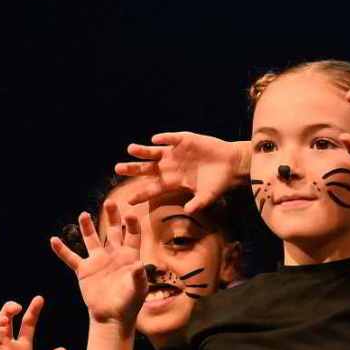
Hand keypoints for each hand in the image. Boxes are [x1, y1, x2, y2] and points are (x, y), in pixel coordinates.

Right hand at [49, 203, 147, 327]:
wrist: (111, 317)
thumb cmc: (128, 304)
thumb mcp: (137, 290)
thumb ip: (138, 276)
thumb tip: (139, 265)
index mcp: (129, 256)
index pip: (132, 235)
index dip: (131, 224)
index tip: (129, 215)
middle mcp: (113, 255)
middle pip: (112, 230)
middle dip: (112, 216)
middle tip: (110, 202)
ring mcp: (97, 261)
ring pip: (91, 239)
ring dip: (87, 227)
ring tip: (83, 214)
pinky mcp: (84, 271)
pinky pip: (71, 258)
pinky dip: (62, 250)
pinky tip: (53, 240)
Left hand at [114, 132, 245, 211]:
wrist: (231, 164)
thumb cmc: (218, 183)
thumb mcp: (207, 196)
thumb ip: (197, 203)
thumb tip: (188, 211)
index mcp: (173, 182)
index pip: (153, 189)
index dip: (141, 194)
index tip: (129, 200)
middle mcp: (170, 167)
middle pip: (147, 169)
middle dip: (132, 169)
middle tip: (118, 169)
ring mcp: (175, 153)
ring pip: (154, 152)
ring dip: (142, 151)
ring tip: (130, 149)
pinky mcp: (185, 140)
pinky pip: (171, 138)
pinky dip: (164, 138)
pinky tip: (155, 139)